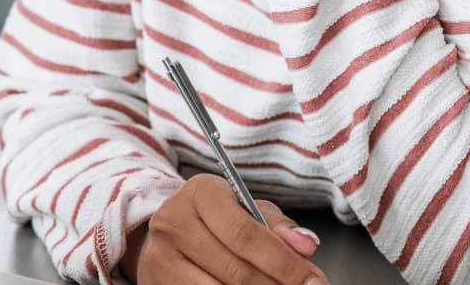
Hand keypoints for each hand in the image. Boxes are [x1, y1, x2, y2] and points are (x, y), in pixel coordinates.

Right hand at [120, 174, 324, 283]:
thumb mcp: (246, 210)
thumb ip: (279, 227)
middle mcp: (174, 223)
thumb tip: (306, 245)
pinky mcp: (158, 284)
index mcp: (200, 193)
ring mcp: (160, 258)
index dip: (284, 262)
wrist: (167, 233)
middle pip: (236, 270)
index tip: (312, 279)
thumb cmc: (215, 220)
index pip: (245, 234)